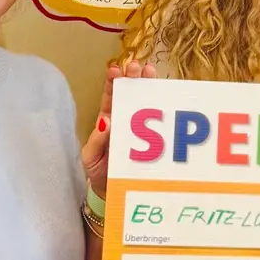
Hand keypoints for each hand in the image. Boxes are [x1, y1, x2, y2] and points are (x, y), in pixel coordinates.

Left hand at [82, 58, 157, 199]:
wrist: (114, 193)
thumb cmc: (100, 174)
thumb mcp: (91, 158)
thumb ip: (96, 142)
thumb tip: (106, 122)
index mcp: (108, 122)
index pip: (110, 98)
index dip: (113, 83)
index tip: (115, 70)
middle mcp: (125, 121)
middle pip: (128, 95)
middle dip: (132, 78)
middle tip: (136, 66)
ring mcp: (141, 130)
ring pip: (144, 104)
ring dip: (147, 87)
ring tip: (150, 71)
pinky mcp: (155, 141)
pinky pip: (159, 122)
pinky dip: (164, 108)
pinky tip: (168, 95)